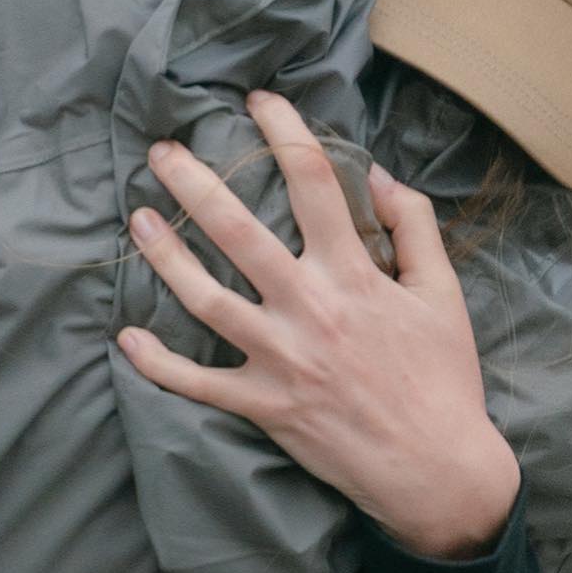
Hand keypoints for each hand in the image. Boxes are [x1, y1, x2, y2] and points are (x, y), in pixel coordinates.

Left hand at [117, 90, 518, 558]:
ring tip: (136, 219)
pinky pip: (197, 384)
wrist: (438, 471)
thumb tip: (378, 175)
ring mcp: (281, 359)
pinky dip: (158, 364)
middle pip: (238, 230)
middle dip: (194, 182)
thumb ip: (414, 226)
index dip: (282, 133)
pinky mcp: (264, 406)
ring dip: (165, 256)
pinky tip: (127, 336)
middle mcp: (310, 309)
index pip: (312, 182)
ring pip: (206, 298)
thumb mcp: (444, 293)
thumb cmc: (444, 379)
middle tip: (160, 150)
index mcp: (354, 275)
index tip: (258, 102)